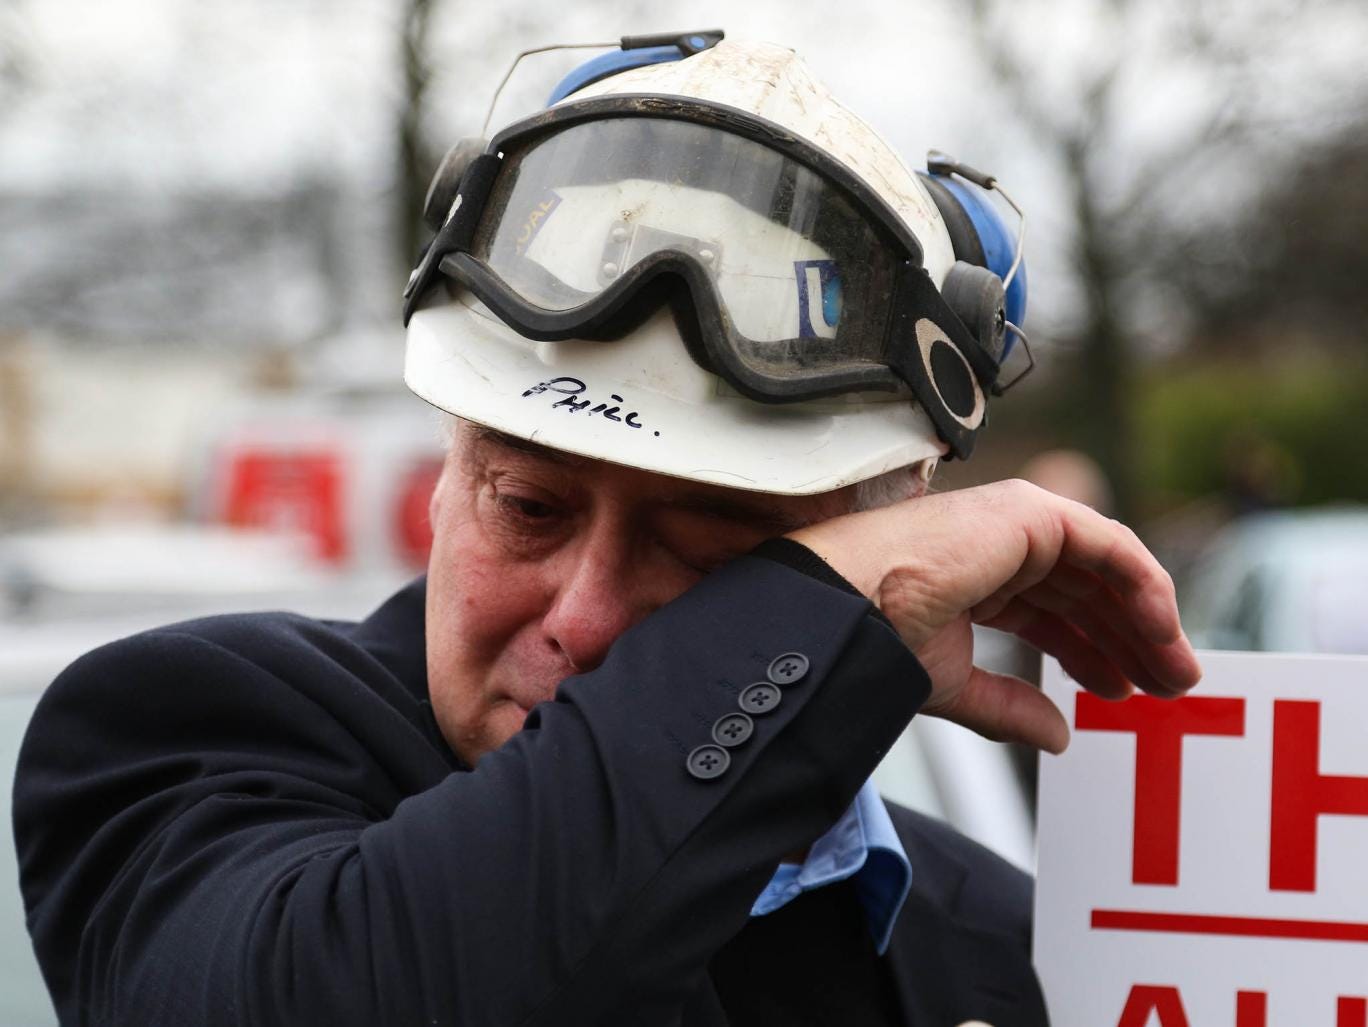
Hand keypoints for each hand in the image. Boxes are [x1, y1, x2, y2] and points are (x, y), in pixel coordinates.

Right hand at [786, 480, 1200, 752]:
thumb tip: (1058, 738)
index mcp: (977, 574)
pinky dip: (1145, 586)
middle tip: (1168, 687)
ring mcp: (1018, 523)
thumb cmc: (877, 637)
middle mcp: (1001, 543)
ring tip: (1176, 672)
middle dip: (1130, 640)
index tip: (1122, 693)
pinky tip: (1161, 632)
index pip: (1051, 610)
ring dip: (1149, 619)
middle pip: (1087, 592)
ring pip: (1108, 569)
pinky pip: (1112, 546)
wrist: (849, 608)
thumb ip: (1009, 707)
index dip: (1091, 651)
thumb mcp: (956, 683)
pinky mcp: (1034, 514)